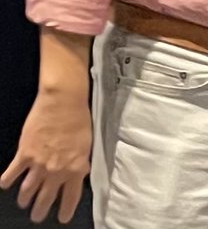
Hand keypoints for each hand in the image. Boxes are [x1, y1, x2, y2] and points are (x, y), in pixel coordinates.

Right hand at [0, 89, 90, 223]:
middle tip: (36, 217)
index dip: (65, 209)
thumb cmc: (79, 120)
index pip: (71, 196)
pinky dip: (7, 180)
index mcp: (75, 168)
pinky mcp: (24, 154)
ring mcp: (39, 164)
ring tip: (23, 203)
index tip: (62, 218)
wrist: (63, 103)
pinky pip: (13, 173)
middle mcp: (57, 170)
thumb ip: (79, 162)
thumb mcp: (86, 145)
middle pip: (46, 198)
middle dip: (40, 210)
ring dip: (25, 199)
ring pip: (28, 190)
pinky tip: (5, 184)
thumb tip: (78, 173)